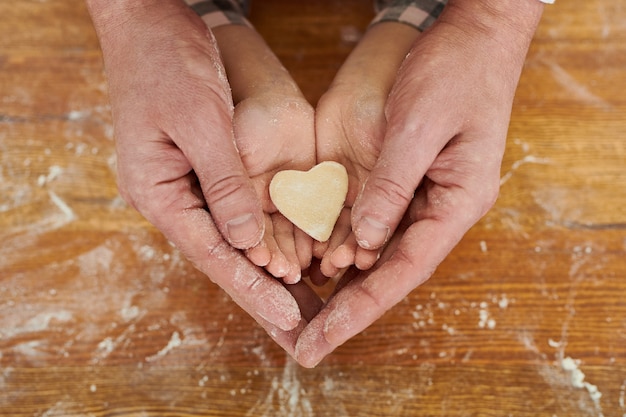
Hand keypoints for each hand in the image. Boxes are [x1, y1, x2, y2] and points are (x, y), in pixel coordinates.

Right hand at [86, 0, 307, 353]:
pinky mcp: (209, 167)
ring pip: (234, 239)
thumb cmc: (166, 61)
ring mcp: (190, 184)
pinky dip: (266, 237)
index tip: (286, 316)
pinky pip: (240, 212)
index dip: (251, 286)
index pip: (212, 251)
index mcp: (158, 191)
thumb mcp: (199, 119)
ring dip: (266, 273)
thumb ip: (223, 181)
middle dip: (260, 293)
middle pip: (223, 256)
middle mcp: (173, 196)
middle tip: (296, 332)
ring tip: (300, 308)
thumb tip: (246, 241)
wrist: (150, 21)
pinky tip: (290, 257)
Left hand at [297, 0, 543, 366]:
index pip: (405, 269)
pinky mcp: (409, 179)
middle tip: (308, 344)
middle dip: (350, 308)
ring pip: (383, 252)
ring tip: (309, 314)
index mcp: (457, 202)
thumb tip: (365, 247)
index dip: (362, 307)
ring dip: (347, 284)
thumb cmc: (454, 72)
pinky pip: (376, 222)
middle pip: (392, 271)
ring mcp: (427, 195)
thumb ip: (390, 189)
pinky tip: (322, 263)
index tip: (326, 336)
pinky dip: (348, 245)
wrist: (473, 36)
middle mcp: (443, 207)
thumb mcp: (416, 127)